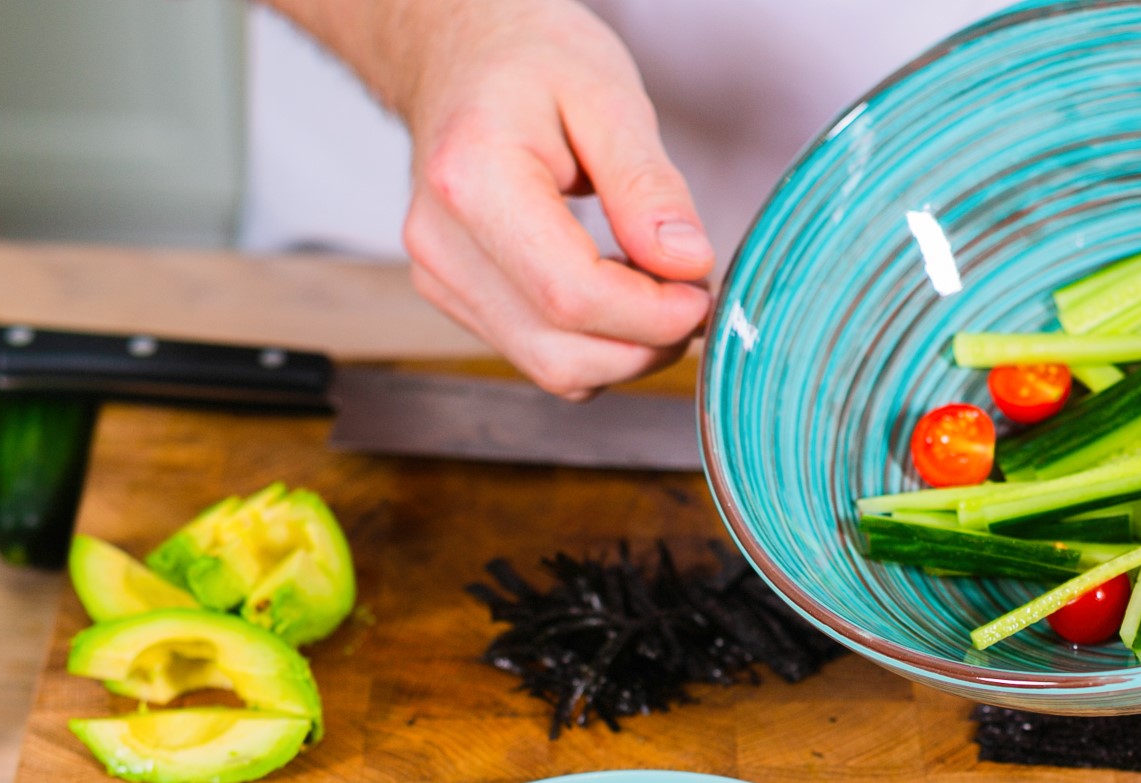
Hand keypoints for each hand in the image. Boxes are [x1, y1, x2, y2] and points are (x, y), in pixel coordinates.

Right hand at [271, 0, 712, 399]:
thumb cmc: (533, 62)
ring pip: (553, 370)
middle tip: (692, 291)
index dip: (651, 315)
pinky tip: (615, 290)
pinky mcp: (452, 298)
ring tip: (656, 287)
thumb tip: (687, 264)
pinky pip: (540, 357)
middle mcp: (441, 242)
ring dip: (625, 349)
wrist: (464, 53)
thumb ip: (649, 185)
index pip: (572, 296)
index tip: (702, 293)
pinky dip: (594, 343)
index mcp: (472, 180)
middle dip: (647, 341)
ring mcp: (438, 277)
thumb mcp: (608, 96)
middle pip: (562, 352)